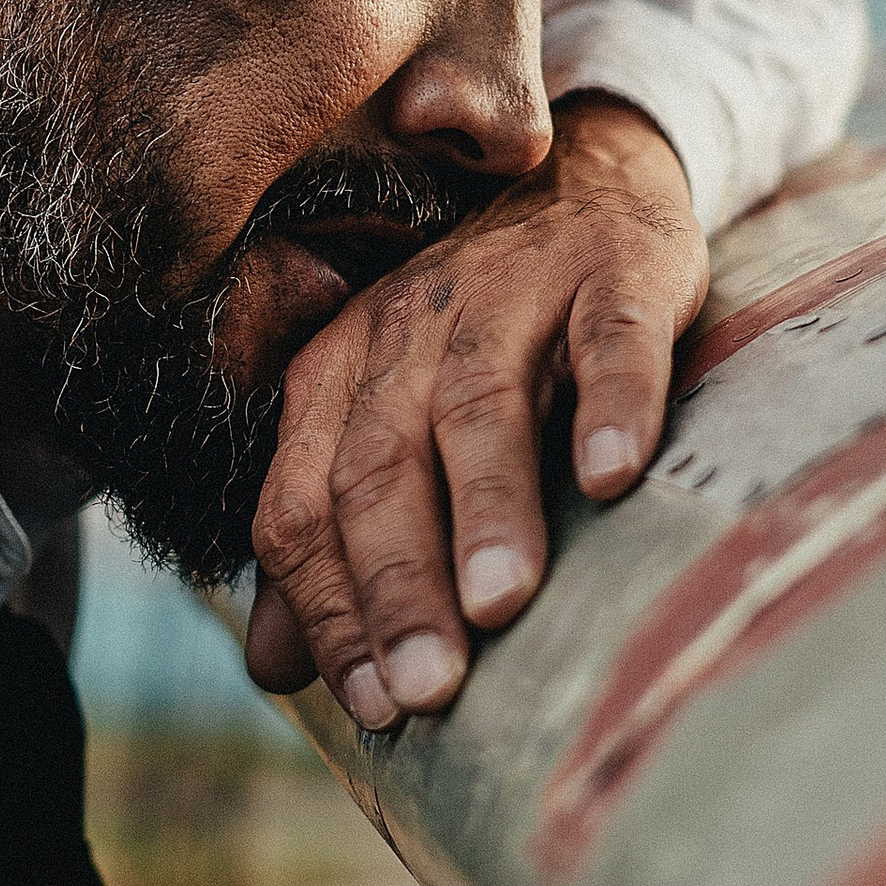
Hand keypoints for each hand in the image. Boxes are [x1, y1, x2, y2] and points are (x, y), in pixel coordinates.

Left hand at [243, 97, 709, 727]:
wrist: (587, 177)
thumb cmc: (482, 333)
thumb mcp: (390, 419)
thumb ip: (330, 535)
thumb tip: (271, 670)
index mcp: (338, 377)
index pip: (305, 505)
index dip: (332, 607)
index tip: (376, 708)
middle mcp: (407, 331)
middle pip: (382, 465)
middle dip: (398, 583)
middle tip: (429, 688)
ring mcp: (512, 293)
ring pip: (480, 406)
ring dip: (487, 508)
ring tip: (500, 605)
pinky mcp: (614, 272)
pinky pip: (609, 338)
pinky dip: (613, 401)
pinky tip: (614, 475)